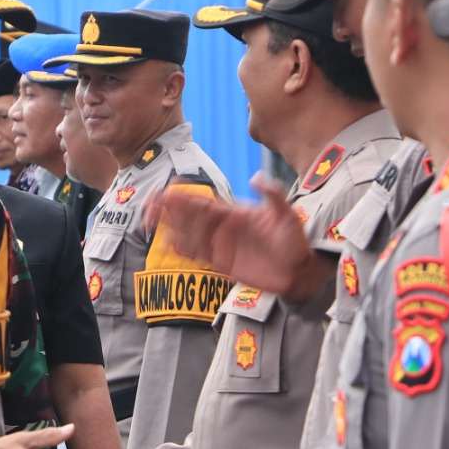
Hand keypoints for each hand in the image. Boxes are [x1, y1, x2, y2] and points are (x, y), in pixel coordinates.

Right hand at [144, 174, 324, 301]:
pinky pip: (197, 254)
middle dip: (168, 209)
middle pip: (190, 215)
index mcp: (235, 212)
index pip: (204, 201)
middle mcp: (224, 227)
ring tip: (150, 222)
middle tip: (149, 204)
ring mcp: (221, 245)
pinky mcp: (223, 263)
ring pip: (189, 233)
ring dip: (170, 226)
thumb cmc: (295, 241)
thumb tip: (255, 178)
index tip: (167, 191)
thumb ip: (272, 196)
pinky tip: (168, 243)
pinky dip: (183, 248)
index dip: (185, 196)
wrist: (299, 271)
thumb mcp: (287, 215)